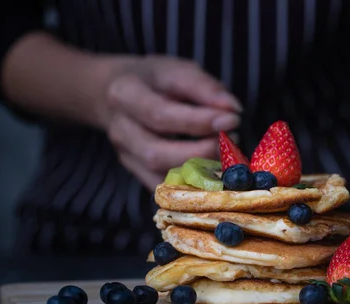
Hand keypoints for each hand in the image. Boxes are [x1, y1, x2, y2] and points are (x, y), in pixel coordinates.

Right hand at [96, 56, 241, 189]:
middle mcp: (119, 129)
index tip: (233, 119)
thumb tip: (232, 109)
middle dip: (199, 151)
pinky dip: (189, 184)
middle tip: (231, 140)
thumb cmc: (155, 80)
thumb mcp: (178, 71)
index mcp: (125, 94)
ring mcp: (125, 154)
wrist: (116, 91)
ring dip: (197, 170)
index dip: (199, 121)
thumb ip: (204, 88)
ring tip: (226, 155)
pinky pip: (162, 187)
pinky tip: (213, 173)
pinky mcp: (135, 170)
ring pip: (158, 175)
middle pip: (155, 152)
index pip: (161, 114)